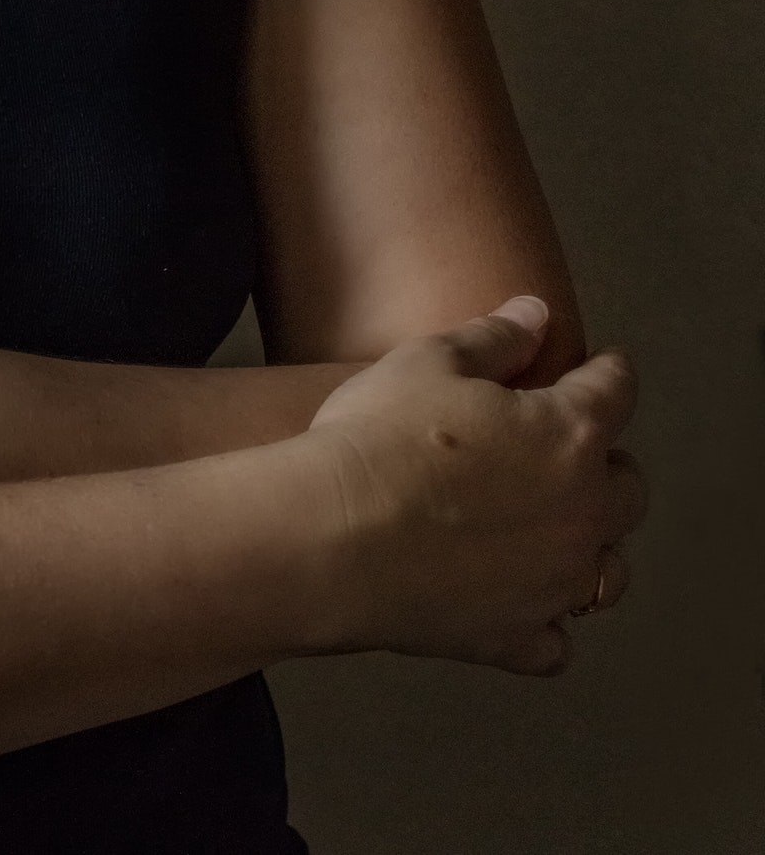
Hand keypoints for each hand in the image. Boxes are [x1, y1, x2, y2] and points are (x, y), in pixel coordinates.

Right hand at [305, 296, 647, 674]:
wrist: (328, 540)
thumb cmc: (376, 441)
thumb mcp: (425, 362)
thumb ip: (492, 337)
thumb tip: (534, 312)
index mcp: (569, 433)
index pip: (614, 392)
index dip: (608, 374)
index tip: (603, 368)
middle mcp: (582, 512)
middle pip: (628, 488)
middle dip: (605, 467)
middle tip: (565, 455)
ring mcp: (553, 583)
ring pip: (607, 573)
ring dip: (590, 550)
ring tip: (554, 538)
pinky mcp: (513, 637)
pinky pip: (554, 644)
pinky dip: (543, 627)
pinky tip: (518, 609)